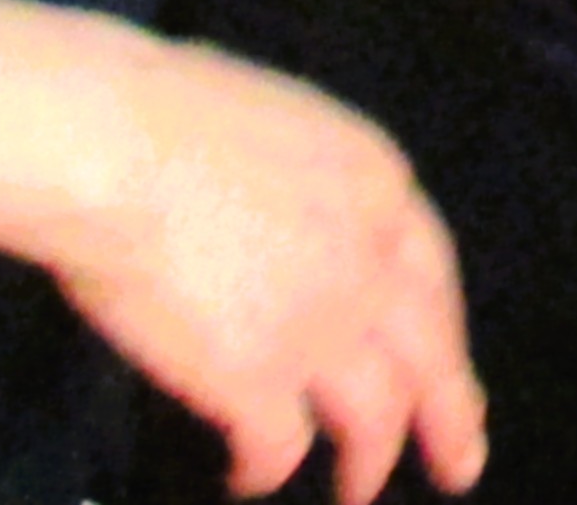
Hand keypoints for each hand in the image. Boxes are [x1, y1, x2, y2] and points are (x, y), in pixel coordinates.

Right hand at [32, 29, 484, 502]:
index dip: (443, 328)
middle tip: (462, 463)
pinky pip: (279, 448)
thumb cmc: (164, 109)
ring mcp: (320, 326)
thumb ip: (304, 185)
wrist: (114, 146)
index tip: (451, 366)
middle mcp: (368, 261)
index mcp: (377, 185)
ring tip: (357, 493)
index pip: (433, 271)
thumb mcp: (279, 123)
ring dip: (368, 463)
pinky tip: (246, 479)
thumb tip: (282, 214)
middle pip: (432, 355)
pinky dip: (264, 471)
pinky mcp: (256, 380)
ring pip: (375, 418)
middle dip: (452, 416)